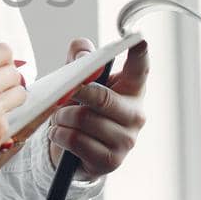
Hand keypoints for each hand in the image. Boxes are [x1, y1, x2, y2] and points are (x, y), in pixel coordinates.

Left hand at [46, 38, 149, 179]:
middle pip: (103, 98)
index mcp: (132, 89)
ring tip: (60, 118)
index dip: (139, 53)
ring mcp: (126, 140)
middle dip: (77, 94)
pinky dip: (60, 135)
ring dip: (63, 117)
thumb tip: (83, 52)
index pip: (140, 68)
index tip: (138, 39)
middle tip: (62, 96)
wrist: (74, 150)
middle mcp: (136, 114)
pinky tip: (59, 133)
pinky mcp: (111, 160)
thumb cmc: (82, 108)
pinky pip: (77, 141)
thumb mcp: (79, 80)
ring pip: (85, 120)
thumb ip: (81, 59)